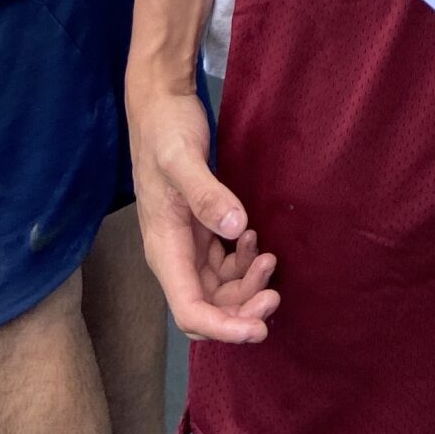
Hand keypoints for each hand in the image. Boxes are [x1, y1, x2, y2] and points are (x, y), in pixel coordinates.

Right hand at [127, 78, 278, 343]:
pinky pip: (223, 264)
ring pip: (218, 289)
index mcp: (164, 249)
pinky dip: (243, 261)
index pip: (190, 311)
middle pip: (208, 307)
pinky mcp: (200, 229)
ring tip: (270, 257)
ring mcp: (187, 243)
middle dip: (241, 310)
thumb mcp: (183, 159)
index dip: (223, 328)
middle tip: (275, 295)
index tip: (257, 329)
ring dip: (246, 285)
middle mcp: (174, 254)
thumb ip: (207, 195)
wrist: (159, 105)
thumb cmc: (165, 131)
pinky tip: (255, 239)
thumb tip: (236, 229)